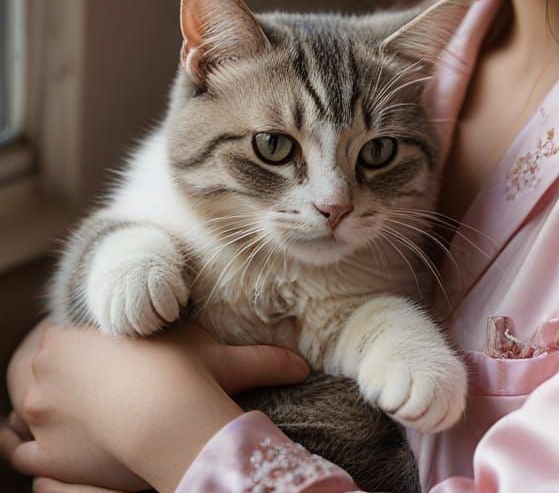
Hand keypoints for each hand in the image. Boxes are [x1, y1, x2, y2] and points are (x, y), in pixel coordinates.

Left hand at [3, 318, 309, 492]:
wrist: (165, 426)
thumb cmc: (184, 382)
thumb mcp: (218, 359)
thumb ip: (261, 357)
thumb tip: (305, 364)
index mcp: (77, 333)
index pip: (62, 331)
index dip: (80, 341)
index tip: (97, 351)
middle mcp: (47, 368)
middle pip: (35, 365)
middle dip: (57, 372)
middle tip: (84, 382)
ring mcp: (38, 411)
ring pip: (24, 404)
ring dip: (41, 407)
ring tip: (65, 411)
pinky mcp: (38, 453)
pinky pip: (19, 450)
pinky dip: (29, 448)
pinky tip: (46, 447)